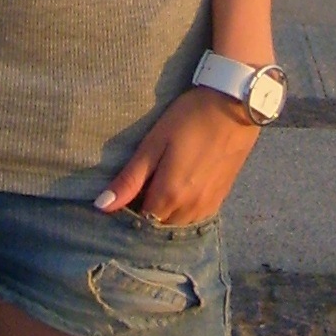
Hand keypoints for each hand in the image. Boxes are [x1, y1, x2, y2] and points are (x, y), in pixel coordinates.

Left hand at [94, 86, 259, 223]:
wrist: (234, 107)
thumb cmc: (189, 119)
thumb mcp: (154, 144)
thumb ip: (130, 179)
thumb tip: (101, 206)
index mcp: (169, 196)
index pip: (139, 223)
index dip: (126, 214)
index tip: (119, 200)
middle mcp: (189, 209)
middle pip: (159, 228)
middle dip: (144, 218)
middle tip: (135, 194)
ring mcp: (207, 207)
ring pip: (177, 226)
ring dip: (163, 217)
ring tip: (154, 193)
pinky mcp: (220, 199)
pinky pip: (194, 220)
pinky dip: (181, 214)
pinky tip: (176, 194)